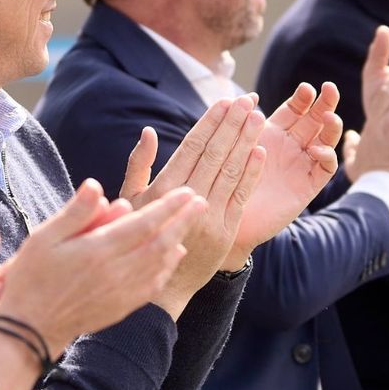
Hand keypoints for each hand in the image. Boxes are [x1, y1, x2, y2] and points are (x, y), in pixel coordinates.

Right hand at [0, 182, 204, 389]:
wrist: (29, 330)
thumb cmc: (31, 278)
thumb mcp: (43, 238)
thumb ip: (75, 213)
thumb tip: (97, 186)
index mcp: (98, 251)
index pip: (143, 223)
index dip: (168, 206)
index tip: (187, 191)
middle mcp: (116, 272)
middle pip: (160, 242)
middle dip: (182, 220)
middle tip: (200, 201)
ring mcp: (121, 293)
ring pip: (160, 263)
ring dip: (178, 241)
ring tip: (190, 224)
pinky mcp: (120, 308)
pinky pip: (153, 284)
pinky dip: (167, 267)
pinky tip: (173, 255)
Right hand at [120, 96, 267, 317]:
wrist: (159, 289)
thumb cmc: (136, 239)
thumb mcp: (128, 202)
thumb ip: (138, 166)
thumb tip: (149, 132)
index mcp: (162, 190)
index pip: (191, 148)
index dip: (210, 123)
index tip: (224, 102)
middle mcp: (186, 201)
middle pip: (214, 154)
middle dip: (232, 124)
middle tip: (247, 100)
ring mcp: (209, 217)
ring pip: (230, 171)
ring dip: (245, 142)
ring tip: (257, 117)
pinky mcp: (225, 232)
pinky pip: (241, 197)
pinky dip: (251, 173)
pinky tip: (260, 151)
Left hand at [228, 82, 342, 263]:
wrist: (225, 217)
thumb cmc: (224, 180)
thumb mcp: (234, 146)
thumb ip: (244, 124)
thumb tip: (249, 96)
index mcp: (274, 133)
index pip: (295, 109)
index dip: (303, 98)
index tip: (306, 89)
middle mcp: (291, 146)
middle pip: (315, 119)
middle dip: (324, 103)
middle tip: (329, 89)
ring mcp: (301, 165)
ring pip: (325, 140)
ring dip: (331, 127)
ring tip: (330, 117)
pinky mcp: (308, 186)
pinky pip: (324, 168)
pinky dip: (325, 156)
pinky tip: (317, 150)